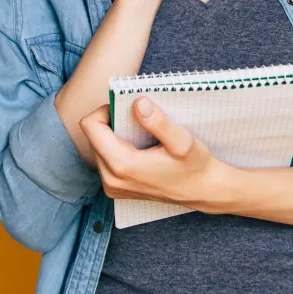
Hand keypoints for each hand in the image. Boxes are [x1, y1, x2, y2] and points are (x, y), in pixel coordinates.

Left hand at [77, 96, 231, 210]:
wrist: (202, 191)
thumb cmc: (195, 165)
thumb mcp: (182, 141)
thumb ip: (159, 122)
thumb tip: (138, 103)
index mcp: (122, 165)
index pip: (90, 126)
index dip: (105, 110)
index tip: (126, 109)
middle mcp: (111, 179)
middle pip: (92, 136)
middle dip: (111, 123)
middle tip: (137, 122)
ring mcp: (111, 186)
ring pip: (97, 147)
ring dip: (113, 136)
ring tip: (140, 136)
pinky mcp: (115, 189)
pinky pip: (104, 160)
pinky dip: (117, 149)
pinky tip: (139, 150)